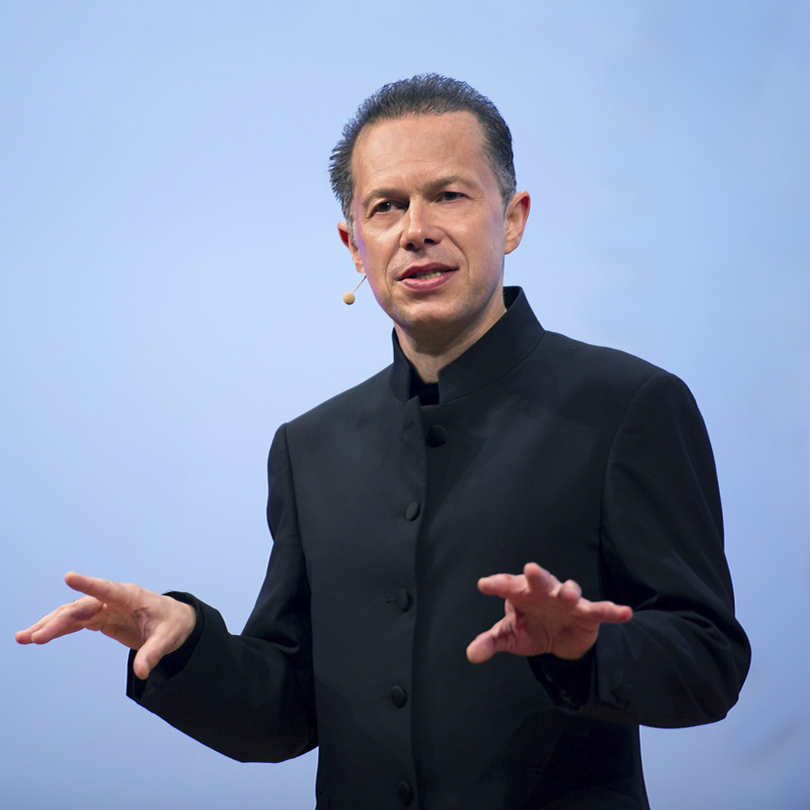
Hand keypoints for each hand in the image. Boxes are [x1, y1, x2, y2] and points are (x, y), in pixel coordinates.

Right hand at [15, 572, 196, 679]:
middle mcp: (114, 600)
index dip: (88, 584)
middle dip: (57, 621)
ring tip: (23, 637)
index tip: (68, 577)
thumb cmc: (173, 624)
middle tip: (35, 636)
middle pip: (81, 607)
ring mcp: (105, 608)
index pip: (108, 590)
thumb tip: (142, 672)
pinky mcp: (101, 618)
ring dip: (49, 625)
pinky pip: (75, 623)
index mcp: (132, 597)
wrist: (176, 621)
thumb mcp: (168, 639)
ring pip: (72, 614)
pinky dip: (58, 629)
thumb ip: (153, 653)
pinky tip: (37, 636)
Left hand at [466, 562, 632, 663]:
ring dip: (570, 591)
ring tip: (569, 595)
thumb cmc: (530, 628)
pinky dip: (613, 611)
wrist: (560, 640)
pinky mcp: (588, 613)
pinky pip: (601, 610)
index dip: (496, 584)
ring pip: (569, 590)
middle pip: (539, 579)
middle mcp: (544, 591)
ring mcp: (567, 600)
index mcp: (520, 592)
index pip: (506, 585)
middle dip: (536, 575)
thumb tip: (471, 654)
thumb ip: (490, 642)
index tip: (484, 585)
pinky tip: (624, 613)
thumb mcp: (510, 637)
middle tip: (529, 569)